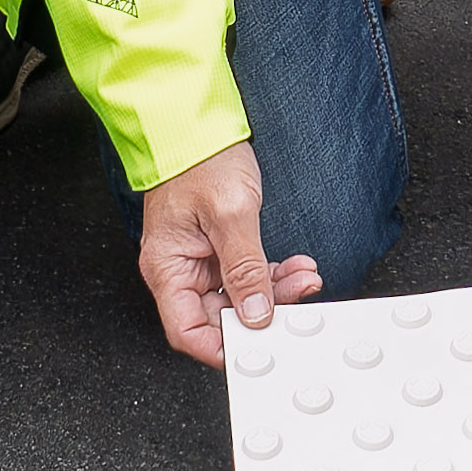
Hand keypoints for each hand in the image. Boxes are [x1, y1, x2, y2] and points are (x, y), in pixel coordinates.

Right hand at [137, 142, 320, 363]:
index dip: (223, 347)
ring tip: (304, 277)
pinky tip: (296, 266)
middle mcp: (179, 269)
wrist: (197, 122)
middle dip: (261, 313)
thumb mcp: (230, 213)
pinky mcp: (218, 247)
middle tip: (295, 304)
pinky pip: (246, 274)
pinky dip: (272, 273)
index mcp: (167, 268)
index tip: (259, 348)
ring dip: (274, 291)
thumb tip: (254, 315)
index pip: (189, 331)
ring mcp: (200, 259)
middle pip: (218, 316)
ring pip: (239, 296)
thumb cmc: (200, 159)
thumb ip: (245, 268)